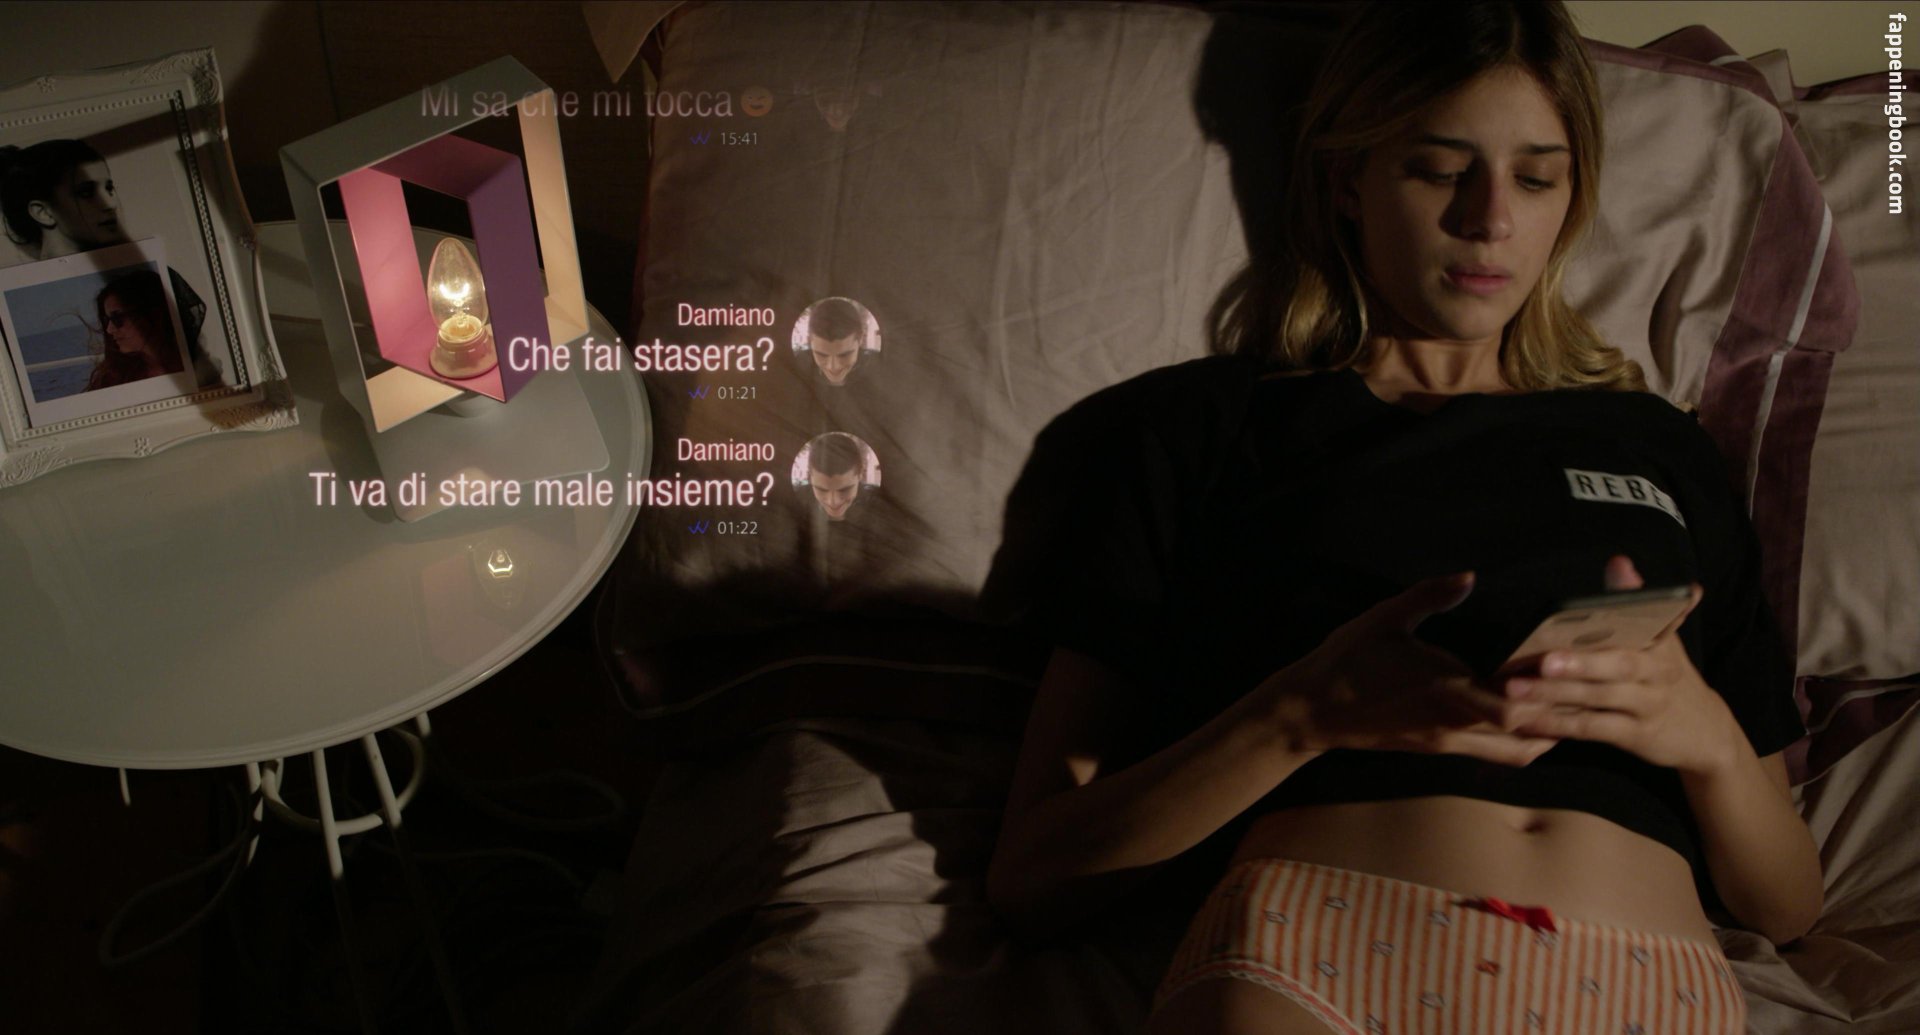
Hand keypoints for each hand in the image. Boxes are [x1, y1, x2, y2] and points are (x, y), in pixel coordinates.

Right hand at [1259, 572, 1557, 766]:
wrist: (1311, 712)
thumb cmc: (1346, 662)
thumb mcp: (1384, 617)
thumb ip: (1429, 595)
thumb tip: (1469, 576)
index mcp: (1443, 689)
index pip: (1511, 700)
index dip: (1547, 689)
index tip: (1571, 663)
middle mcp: (1453, 723)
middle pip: (1528, 731)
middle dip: (1561, 711)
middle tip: (1590, 686)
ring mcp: (1448, 742)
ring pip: (1517, 752)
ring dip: (1548, 733)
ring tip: (1572, 706)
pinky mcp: (1440, 750)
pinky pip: (1496, 756)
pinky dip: (1524, 745)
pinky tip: (1535, 724)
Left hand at [1500, 556, 1739, 773]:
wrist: (1706, 733)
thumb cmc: (1665, 676)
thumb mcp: (1661, 641)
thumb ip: (1636, 604)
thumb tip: (1619, 562)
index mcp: (1660, 643)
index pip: (1637, 623)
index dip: (1613, 614)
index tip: (1569, 608)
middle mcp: (1657, 673)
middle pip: (1617, 666)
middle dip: (1579, 663)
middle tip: (1541, 661)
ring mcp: (1647, 706)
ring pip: (1598, 699)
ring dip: (1555, 695)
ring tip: (1514, 689)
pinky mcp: (1635, 736)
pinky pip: (1592, 728)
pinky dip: (1558, 724)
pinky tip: (1525, 719)